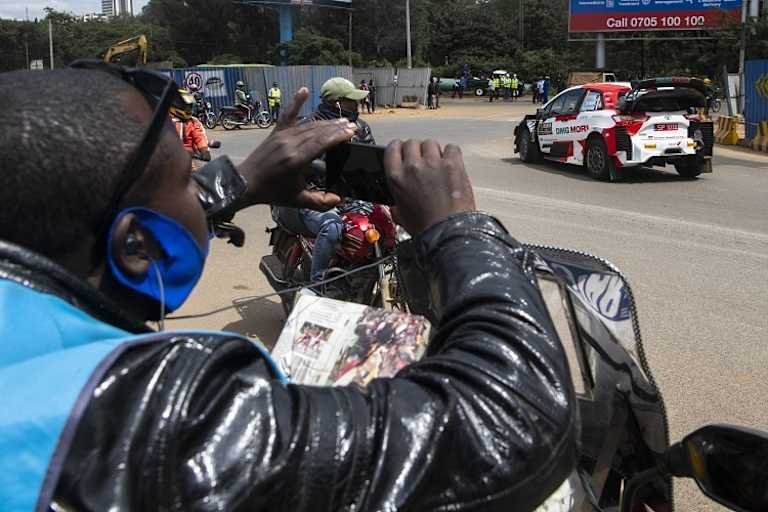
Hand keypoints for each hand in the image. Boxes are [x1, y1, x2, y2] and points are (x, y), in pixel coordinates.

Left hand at [237, 87, 355, 209]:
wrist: (244, 184)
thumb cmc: (271, 192)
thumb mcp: (297, 200)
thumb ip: (320, 202)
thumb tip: (339, 200)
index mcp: (297, 160)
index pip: (323, 143)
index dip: (338, 136)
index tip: (351, 131)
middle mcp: (290, 144)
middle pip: (318, 131)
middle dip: (336, 127)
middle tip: (351, 125)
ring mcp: (282, 136)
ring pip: (308, 124)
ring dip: (326, 122)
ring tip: (341, 120)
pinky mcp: (275, 133)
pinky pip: (287, 115)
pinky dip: (296, 102)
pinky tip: (304, 90)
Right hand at [384, 139, 474, 234]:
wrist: (448, 232)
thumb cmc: (427, 227)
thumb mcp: (401, 216)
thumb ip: (397, 205)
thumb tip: (397, 206)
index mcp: (396, 178)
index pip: (392, 149)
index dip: (398, 148)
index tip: (402, 150)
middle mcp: (413, 167)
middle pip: (412, 143)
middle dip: (417, 150)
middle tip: (422, 161)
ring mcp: (433, 163)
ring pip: (430, 143)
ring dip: (433, 152)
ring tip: (438, 165)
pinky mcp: (452, 164)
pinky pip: (451, 148)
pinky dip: (451, 154)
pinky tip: (451, 165)